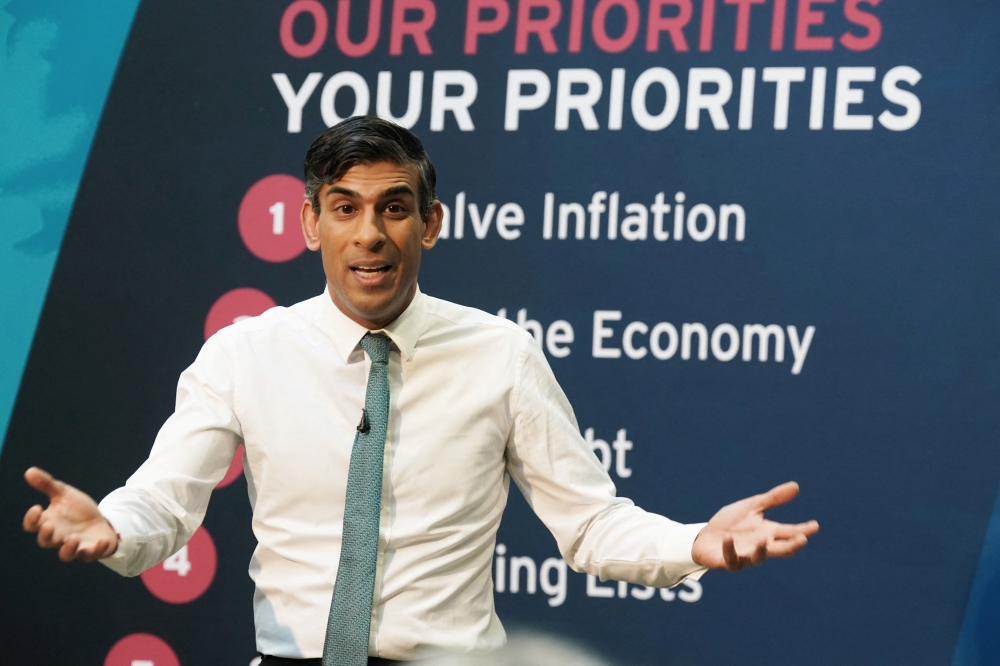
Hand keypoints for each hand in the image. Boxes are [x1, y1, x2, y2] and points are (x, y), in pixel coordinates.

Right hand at [22, 467, 117, 561]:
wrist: (100, 521)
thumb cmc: (77, 510)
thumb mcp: (64, 494)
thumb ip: (48, 485)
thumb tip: (29, 471)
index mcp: (49, 523)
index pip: (32, 526)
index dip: (31, 520)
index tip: (37, 508)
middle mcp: (58, 537)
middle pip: (46, 542)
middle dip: (46, 535)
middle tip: (49, 525)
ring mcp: (75, 546)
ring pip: (66, 554)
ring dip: (67, 548)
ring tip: (72, 538)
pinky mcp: (91, 551)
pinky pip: (92, 555)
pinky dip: (96, 550)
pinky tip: (102, 541)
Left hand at [691, 481, 818, 570]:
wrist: (706, 535)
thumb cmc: (732, 523)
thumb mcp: (752, 507)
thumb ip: (773, 498)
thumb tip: (796, 486)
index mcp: (768, 533)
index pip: (790, 533)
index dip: (803, 530)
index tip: (814, 525)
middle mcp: (760, 546)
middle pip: (781, 550)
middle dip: (791, 546)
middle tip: (802, 540)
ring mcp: (745, 556)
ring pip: (757, 559)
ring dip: (760, 551)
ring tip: (763, 541)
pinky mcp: (727, 562)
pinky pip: (731, 559)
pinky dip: (730, 550)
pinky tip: (728, 539)